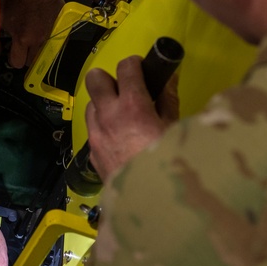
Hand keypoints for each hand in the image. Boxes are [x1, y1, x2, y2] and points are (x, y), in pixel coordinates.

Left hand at [1, 0, 64, 68]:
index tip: (11, 53)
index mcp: (23, 39)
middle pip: (31, 62)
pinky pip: (54, 40)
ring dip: (36, 48)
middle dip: (25, 56)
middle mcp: (38, 41)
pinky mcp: (60, 28)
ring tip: (31, 35)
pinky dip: (47, 39)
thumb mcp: (0, 16)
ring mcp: (51, 35)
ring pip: (43, 52)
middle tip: (21, 45)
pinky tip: (41, 29)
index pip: (17, 62)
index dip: (12, 59)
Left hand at [84, 56, 179, 179]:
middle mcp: (108, 115)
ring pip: (90, 104)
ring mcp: (96, 134)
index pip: (126, 66)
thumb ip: (169, 98)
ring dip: (103, 105)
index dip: (135, 64)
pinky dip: (103, 128)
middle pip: (94, 78)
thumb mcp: (175, 128)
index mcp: (132, 105)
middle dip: (108, 80)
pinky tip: (119, 140)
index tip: (142, 71)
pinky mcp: (91, 152)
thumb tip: (169, 78)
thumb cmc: (169, 161)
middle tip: (125, 92)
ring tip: (122, 118)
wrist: (150, 201)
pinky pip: (92, 130)